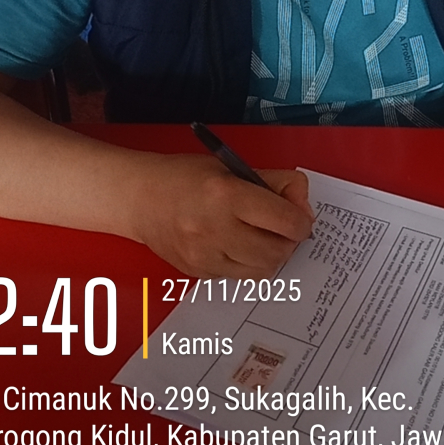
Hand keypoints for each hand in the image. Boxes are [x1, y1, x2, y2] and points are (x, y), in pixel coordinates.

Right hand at [130, 154, 313, 278]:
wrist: (139, 199)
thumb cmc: (186, 178)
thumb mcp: (233, 167)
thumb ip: (276, 182)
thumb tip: (304, 206)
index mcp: (227, 195)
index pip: (286, 221)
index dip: (301, 220)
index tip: (298, 215)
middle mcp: (215, 229)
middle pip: (278, 252)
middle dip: (289, 241)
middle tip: (281, 227)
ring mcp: (205, 256)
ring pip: (263, 271)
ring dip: (272, 255)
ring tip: (260, 236)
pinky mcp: (199, 274)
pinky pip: (240, 277)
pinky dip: (248, 263)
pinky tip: (236, 244)